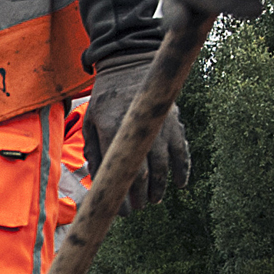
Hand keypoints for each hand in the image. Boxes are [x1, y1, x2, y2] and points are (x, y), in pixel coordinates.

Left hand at [83, 66, 192, 218]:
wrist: (130, 64)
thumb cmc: (106, 97)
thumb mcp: (90, 120)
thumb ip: (93, 150)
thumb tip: (98, 181)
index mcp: (113, 128)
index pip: (121, 169)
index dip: (124, 193)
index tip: (123, 209)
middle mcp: (140, 128)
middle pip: (145, 171)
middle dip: (142, 194)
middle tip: (138, 207)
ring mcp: (160, 125)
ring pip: (164, 164)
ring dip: (160, 186)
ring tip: (154, 199)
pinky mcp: (175, 122)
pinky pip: (182, 151)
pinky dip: (183, 169)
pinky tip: (180, 184)